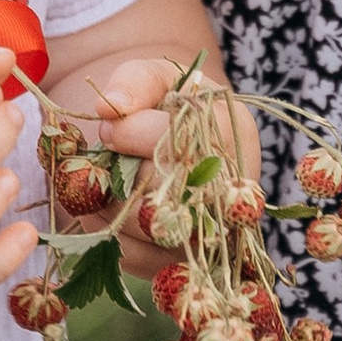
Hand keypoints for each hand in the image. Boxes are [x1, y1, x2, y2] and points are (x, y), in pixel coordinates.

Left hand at [61, 51, 257, 273]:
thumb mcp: (156, 77)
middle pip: (162, 190)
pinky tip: (111, 205)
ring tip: (108, 179)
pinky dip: (106, 228)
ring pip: (143, 227)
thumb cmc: (164, 106)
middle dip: (119, 172)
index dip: (131, 134)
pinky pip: (130, 253)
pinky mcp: (180, 263)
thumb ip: (135, 81)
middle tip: (107, 157)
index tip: (110, 127)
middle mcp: (233, 189)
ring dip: (108, 201)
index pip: (179, 143)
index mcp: (235, 133)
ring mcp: (211, 235)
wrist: (170, 144)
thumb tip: (110, 107)